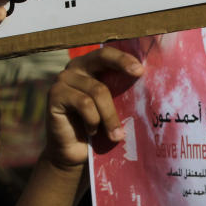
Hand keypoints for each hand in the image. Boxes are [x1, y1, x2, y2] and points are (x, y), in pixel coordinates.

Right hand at [41, 47, 143, 173]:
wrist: (74, 152)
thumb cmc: (99, 127)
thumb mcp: (114, 107)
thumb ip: (124, 93)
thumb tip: (151, 84)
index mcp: (92, 66)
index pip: (109, 53)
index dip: (125, 58)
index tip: (141, 69)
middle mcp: (76, 68)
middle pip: (101, 57)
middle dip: (122, 63)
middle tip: (139, 73)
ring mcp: (63, 80)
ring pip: (98, 90)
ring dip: (110, 116)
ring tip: (117, 135)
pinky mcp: (54, 95)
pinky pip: (84, 103)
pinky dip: (93, 120)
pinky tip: (92, 131)